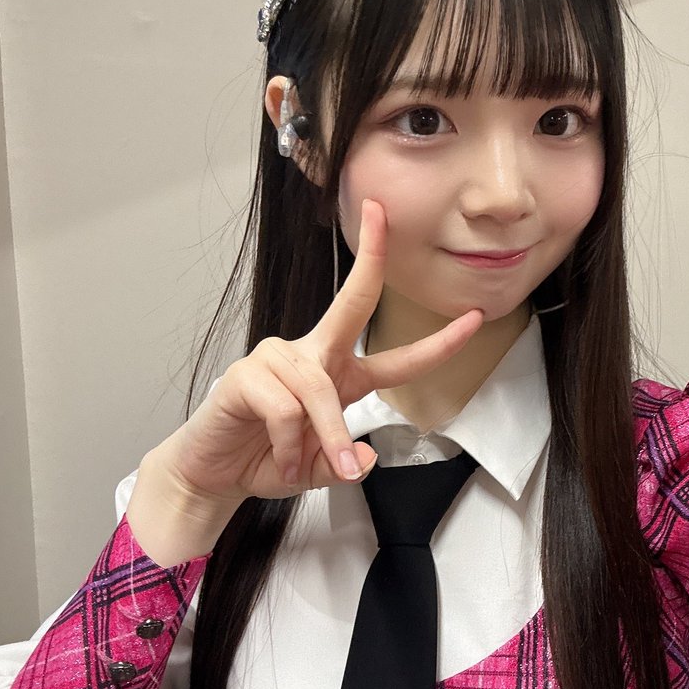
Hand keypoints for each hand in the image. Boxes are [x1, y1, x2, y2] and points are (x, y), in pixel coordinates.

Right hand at [129, 200, 483, 562]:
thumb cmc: (266, 459)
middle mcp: (313, 358)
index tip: (474, 317)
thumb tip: (367, 459)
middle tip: (382, 215)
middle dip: (370, 259)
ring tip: (302, 468)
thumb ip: (344, 466)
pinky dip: (287, 443)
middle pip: (351, 303)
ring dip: (324, 438)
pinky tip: (275, 454)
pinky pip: (286, 409)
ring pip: (321, 392)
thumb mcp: (317, 472)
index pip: (398, 360)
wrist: (214, 472)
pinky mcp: (248, 374)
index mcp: (340, 377)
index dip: (439, 343)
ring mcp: (278, 359)